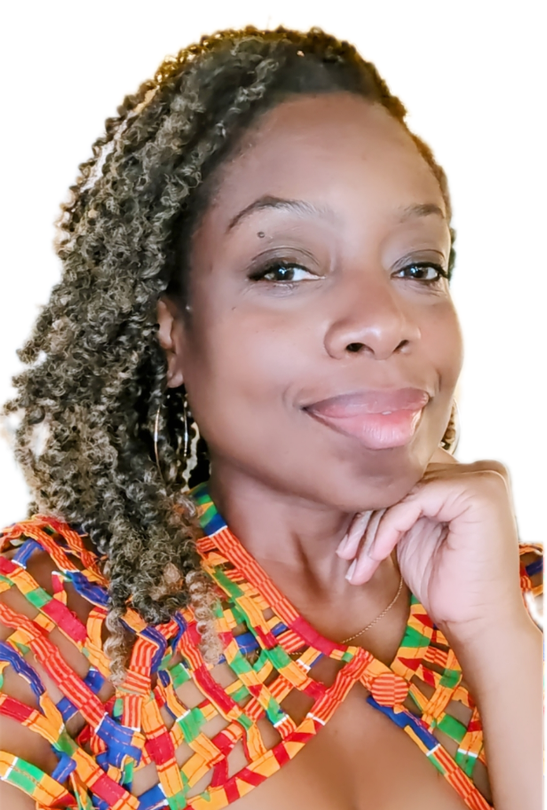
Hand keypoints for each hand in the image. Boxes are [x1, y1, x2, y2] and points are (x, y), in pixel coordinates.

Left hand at [336, 448, 525, 638]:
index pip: (410, 478)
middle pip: (405, 482)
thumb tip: (357, 485)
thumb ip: (401, 504)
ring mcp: (483, 480)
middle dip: (369, 520)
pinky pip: (412, 502)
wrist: (480, 624)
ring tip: (358, 564)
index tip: (349, 542)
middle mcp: (482, 472)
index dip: (375, 507)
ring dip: (372, 530)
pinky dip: (387, 530)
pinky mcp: (476, 494)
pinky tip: (374, 557)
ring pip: (404, 492)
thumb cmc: (449, 585)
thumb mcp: (415, 534)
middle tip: (346, 553)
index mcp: (472, 478)